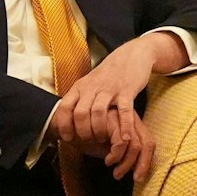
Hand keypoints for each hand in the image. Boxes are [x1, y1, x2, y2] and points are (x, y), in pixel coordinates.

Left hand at [53, 32, 183, 181]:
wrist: (132, 54)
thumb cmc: (109, 73)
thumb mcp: (88, 82)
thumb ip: (78, 98)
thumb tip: (66, 118)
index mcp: (81, 87)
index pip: (65, 107)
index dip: (64, 124)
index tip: (68, 137)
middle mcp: (93, 88)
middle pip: (81, 113)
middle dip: (83, 132)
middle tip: (89, 141)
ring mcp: (110, 89)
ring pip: (98, 113)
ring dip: (99, 130)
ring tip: (103, 139)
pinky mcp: (127, 91)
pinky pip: (124, 111)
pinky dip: (124, 126)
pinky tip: (125, 138)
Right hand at [69, 110, 154, 181]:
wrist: (64, 126)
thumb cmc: (87, 138)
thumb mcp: (108, 149)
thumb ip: (123, 155)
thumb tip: (138, 170)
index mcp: (132, 124)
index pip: (148, 142)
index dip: (146, 162)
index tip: (138, 178)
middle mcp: (129, 118)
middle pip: (146, 142)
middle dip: (140, 165)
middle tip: (126, 176)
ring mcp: (121, 116)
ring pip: (135, 144)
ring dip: (126, 163)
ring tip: (115, 172)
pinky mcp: (110, 118)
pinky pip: (121, 141)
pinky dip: (116, 156)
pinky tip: (107, 161)